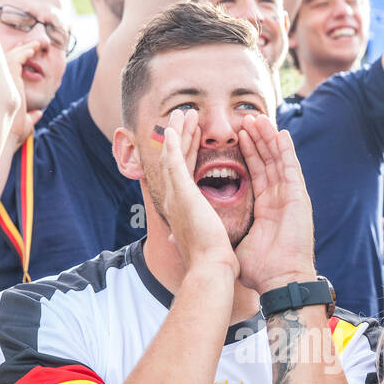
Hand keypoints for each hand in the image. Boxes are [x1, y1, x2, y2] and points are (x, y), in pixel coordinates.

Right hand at [3, 40, 42, 141]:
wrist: (2, 129)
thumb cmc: (9, 131)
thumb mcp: (24, 124)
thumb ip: (31, 117)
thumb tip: (38, 114)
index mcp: (2, 92)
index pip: (7, 75)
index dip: (16, 66)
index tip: (25, 61)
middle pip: (9, 63)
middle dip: (20, 53)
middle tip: (30, 47)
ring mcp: (2, 75)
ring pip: (14, 57)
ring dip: (25, 50)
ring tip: (36, 45)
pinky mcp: (9, 71)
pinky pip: (18, 57)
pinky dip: (26, 52)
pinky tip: (33, 49)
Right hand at [159, 108, 238, 278]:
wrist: (211, 270)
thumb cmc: (211, 263)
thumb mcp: (198, 243)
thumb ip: (186, 236)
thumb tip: (172, 240)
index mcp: (181, 210)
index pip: (182, 174)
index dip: (185, 153)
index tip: (191, 136)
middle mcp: (173, 201)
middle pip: (173, 161)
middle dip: (179, 138)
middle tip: (183, 117)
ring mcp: (174, 196)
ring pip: (172, 156)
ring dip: (175, 134)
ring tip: (181, 113)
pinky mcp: (181, 194)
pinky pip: (174, 162)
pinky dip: (172, 144)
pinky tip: (173, 129)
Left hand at [233, 114, 315, 293]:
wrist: (280, 280)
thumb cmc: (260, 270)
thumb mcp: (233, 245)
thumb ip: (216, 234)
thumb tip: (182, 235)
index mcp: (266, 208)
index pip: (255, 173)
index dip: (247, 153)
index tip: (237, 136)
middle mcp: (279, 199)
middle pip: (267, 161)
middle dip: (257, 139)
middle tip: (246, 118)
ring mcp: (290, 197)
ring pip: (278, 160)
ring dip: (268, 138)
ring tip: (258, 118)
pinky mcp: (299, 197)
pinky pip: (292, 168)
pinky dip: (286, 150)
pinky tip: (280, 132)